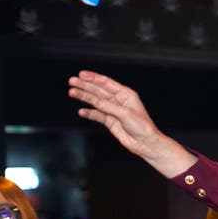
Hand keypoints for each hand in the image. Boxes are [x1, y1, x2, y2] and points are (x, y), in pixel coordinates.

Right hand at [68, 70, 196, 177]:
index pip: (107, 83)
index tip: (81, 74)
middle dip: (85, 86)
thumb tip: (95, 101)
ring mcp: (114, 111)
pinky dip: (89, 113)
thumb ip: (109, 107)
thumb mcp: (126, 114)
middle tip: (72, 81)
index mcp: (126, 95)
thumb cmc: (143, 127)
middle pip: (99, 91)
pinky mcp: (111, 121)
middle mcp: (119, 101)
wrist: (145, 143)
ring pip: (96, 102)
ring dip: (84, 97)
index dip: (93, 78)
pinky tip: (82, 111)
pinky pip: (97, 115)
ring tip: (72, 93)